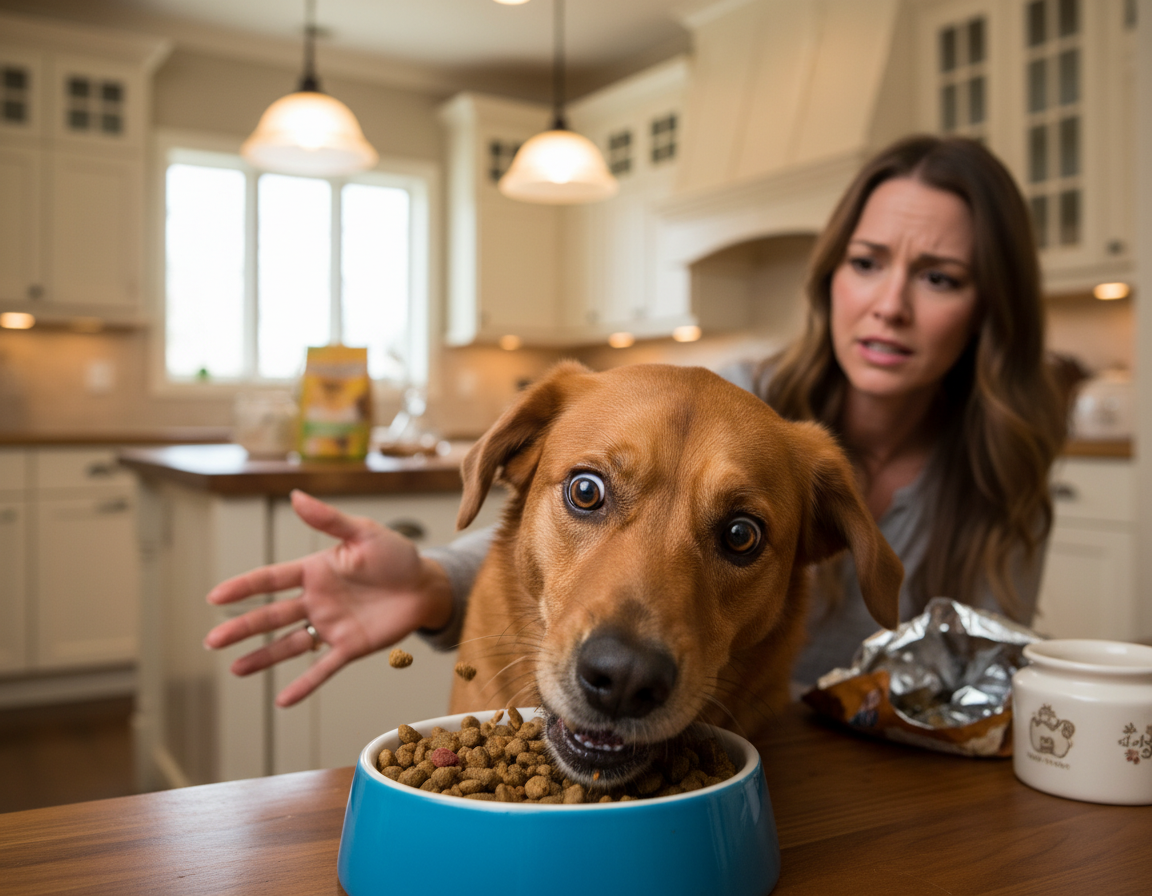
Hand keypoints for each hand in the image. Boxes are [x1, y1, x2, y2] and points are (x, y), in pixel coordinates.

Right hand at [203, 489, 452, 706]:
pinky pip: (323, 668)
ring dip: (262, 658)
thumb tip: (296, 495)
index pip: (271, 580)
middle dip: (242, 628)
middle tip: (212, 641)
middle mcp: (317, 600)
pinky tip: (282, 699)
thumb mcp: (364, 532)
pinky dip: (303, 684)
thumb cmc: (397, 555)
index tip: (215, 596)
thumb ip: (329, 520)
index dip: (243, 587)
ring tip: (234, 670)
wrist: (427, 585)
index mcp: (316, 571)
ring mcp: (331, 626)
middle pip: (272, 616)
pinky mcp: (350, 646)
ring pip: (289, 644)